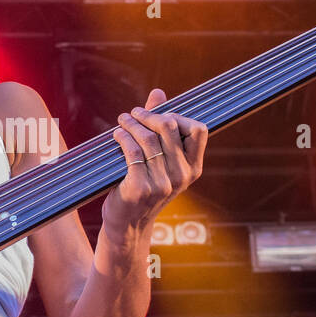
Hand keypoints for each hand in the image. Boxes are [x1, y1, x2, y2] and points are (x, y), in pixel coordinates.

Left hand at [103, 88, 208, 243]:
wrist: (128, 223)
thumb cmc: (143, 186)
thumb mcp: (158, 159)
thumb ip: (160, 126)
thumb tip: (158, 93)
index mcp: (193, 168)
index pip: (199, 130)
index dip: (178, 116)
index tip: (159, 115)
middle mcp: (182, 176)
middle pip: (169, 127)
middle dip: (148, 115)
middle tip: (134, 113)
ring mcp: (163, 183)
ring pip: (148, 138)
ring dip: (132, 124)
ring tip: (122, 120)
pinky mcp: (141, 188)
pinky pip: (133, 152)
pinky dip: (123, 137)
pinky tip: (117, 134)